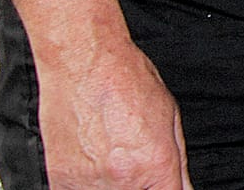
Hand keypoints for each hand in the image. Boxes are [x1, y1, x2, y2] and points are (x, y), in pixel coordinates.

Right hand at [38, 40, 190, 188]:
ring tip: (107, 153)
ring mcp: (88, 184)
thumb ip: (178, 163)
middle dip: (137, 183)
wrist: (84, 65)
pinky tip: (90, 155)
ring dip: (109, 183)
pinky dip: (85, 181)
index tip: (158, 184)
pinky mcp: (60, 181)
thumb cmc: (126, 81)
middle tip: (129, 160)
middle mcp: (122, 181)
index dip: (164, 189)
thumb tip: (183, 188)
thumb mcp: (169, 118)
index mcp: (155, 165)